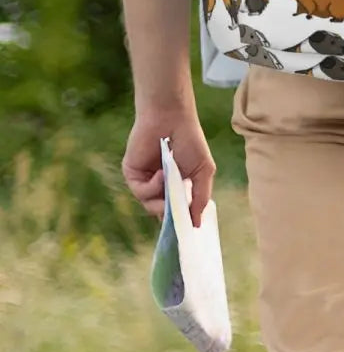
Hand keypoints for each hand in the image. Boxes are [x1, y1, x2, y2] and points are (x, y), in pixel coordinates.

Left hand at [123, 109, 214, 228]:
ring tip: (171, 182)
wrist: (171, 119)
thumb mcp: (203, 171)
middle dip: (171, 216)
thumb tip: (197, 224)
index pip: (176, 210)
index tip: (186, 232)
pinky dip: (153, 187)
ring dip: (162, 199)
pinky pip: (141, 192)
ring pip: (150, 205)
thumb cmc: (191, 141)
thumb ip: (201, 198)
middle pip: (162, 213)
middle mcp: (159, 186)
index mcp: (177, 185)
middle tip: (178, 216)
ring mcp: (145, 181)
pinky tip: (161, 173)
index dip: (180, 221)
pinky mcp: (132, 175)